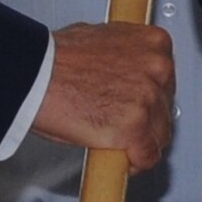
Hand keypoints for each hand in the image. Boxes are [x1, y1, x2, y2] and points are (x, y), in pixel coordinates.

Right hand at [30, 21, 175, 173]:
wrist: (35, 75)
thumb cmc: (57, 57)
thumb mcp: (101, 38)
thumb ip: (124, 55)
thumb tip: (125, 68)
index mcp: (153, 43)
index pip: (166, 80)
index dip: (150, 96)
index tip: (139, 105)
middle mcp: (157, 68)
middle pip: (165, 108)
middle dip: (146, 120)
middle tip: (122, 124)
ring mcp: (148, 98)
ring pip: (159, 135)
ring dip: (141, 142)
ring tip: (118, 143)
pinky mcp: (135, 128)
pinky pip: (147, 156)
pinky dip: (134, 163)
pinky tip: (120, 160)